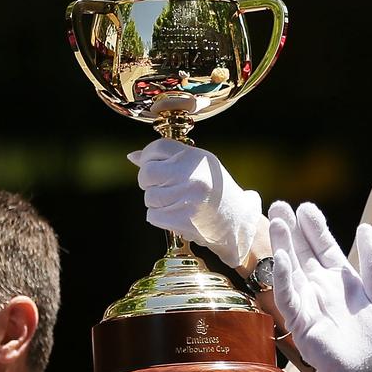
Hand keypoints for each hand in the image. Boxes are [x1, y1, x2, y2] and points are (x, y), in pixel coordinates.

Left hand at [128, 139, 262, 267]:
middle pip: (147, 173)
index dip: (148, 158)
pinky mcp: (182, 218)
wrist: (239, 224)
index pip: (157, 148)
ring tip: (176, 205)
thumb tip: (133, 156)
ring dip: (157, 204)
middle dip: (149, 183)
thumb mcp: (201, 168)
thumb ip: (169, 160)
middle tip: (164, 190)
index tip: (153, 167)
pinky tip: (176, 217)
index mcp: (196, 157)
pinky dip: (160, 218)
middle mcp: (191, 174)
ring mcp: (187, 197)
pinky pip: (153, 215)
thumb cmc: (218, 194)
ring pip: (149, 197)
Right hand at [269, 201, 371, 371]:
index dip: (314, 228)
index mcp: (340, 282)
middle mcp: (321, 290)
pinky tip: (282, 259)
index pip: (324, 249)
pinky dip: (285, 280)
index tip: (305, 208)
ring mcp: (309, 306)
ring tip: (276, 221)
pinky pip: (290, 299)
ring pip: (292, 271)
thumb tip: (366, 227)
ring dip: (283, 246)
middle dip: (291, 231)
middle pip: (302, 254)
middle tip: (279, 205)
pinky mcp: (303, 324)